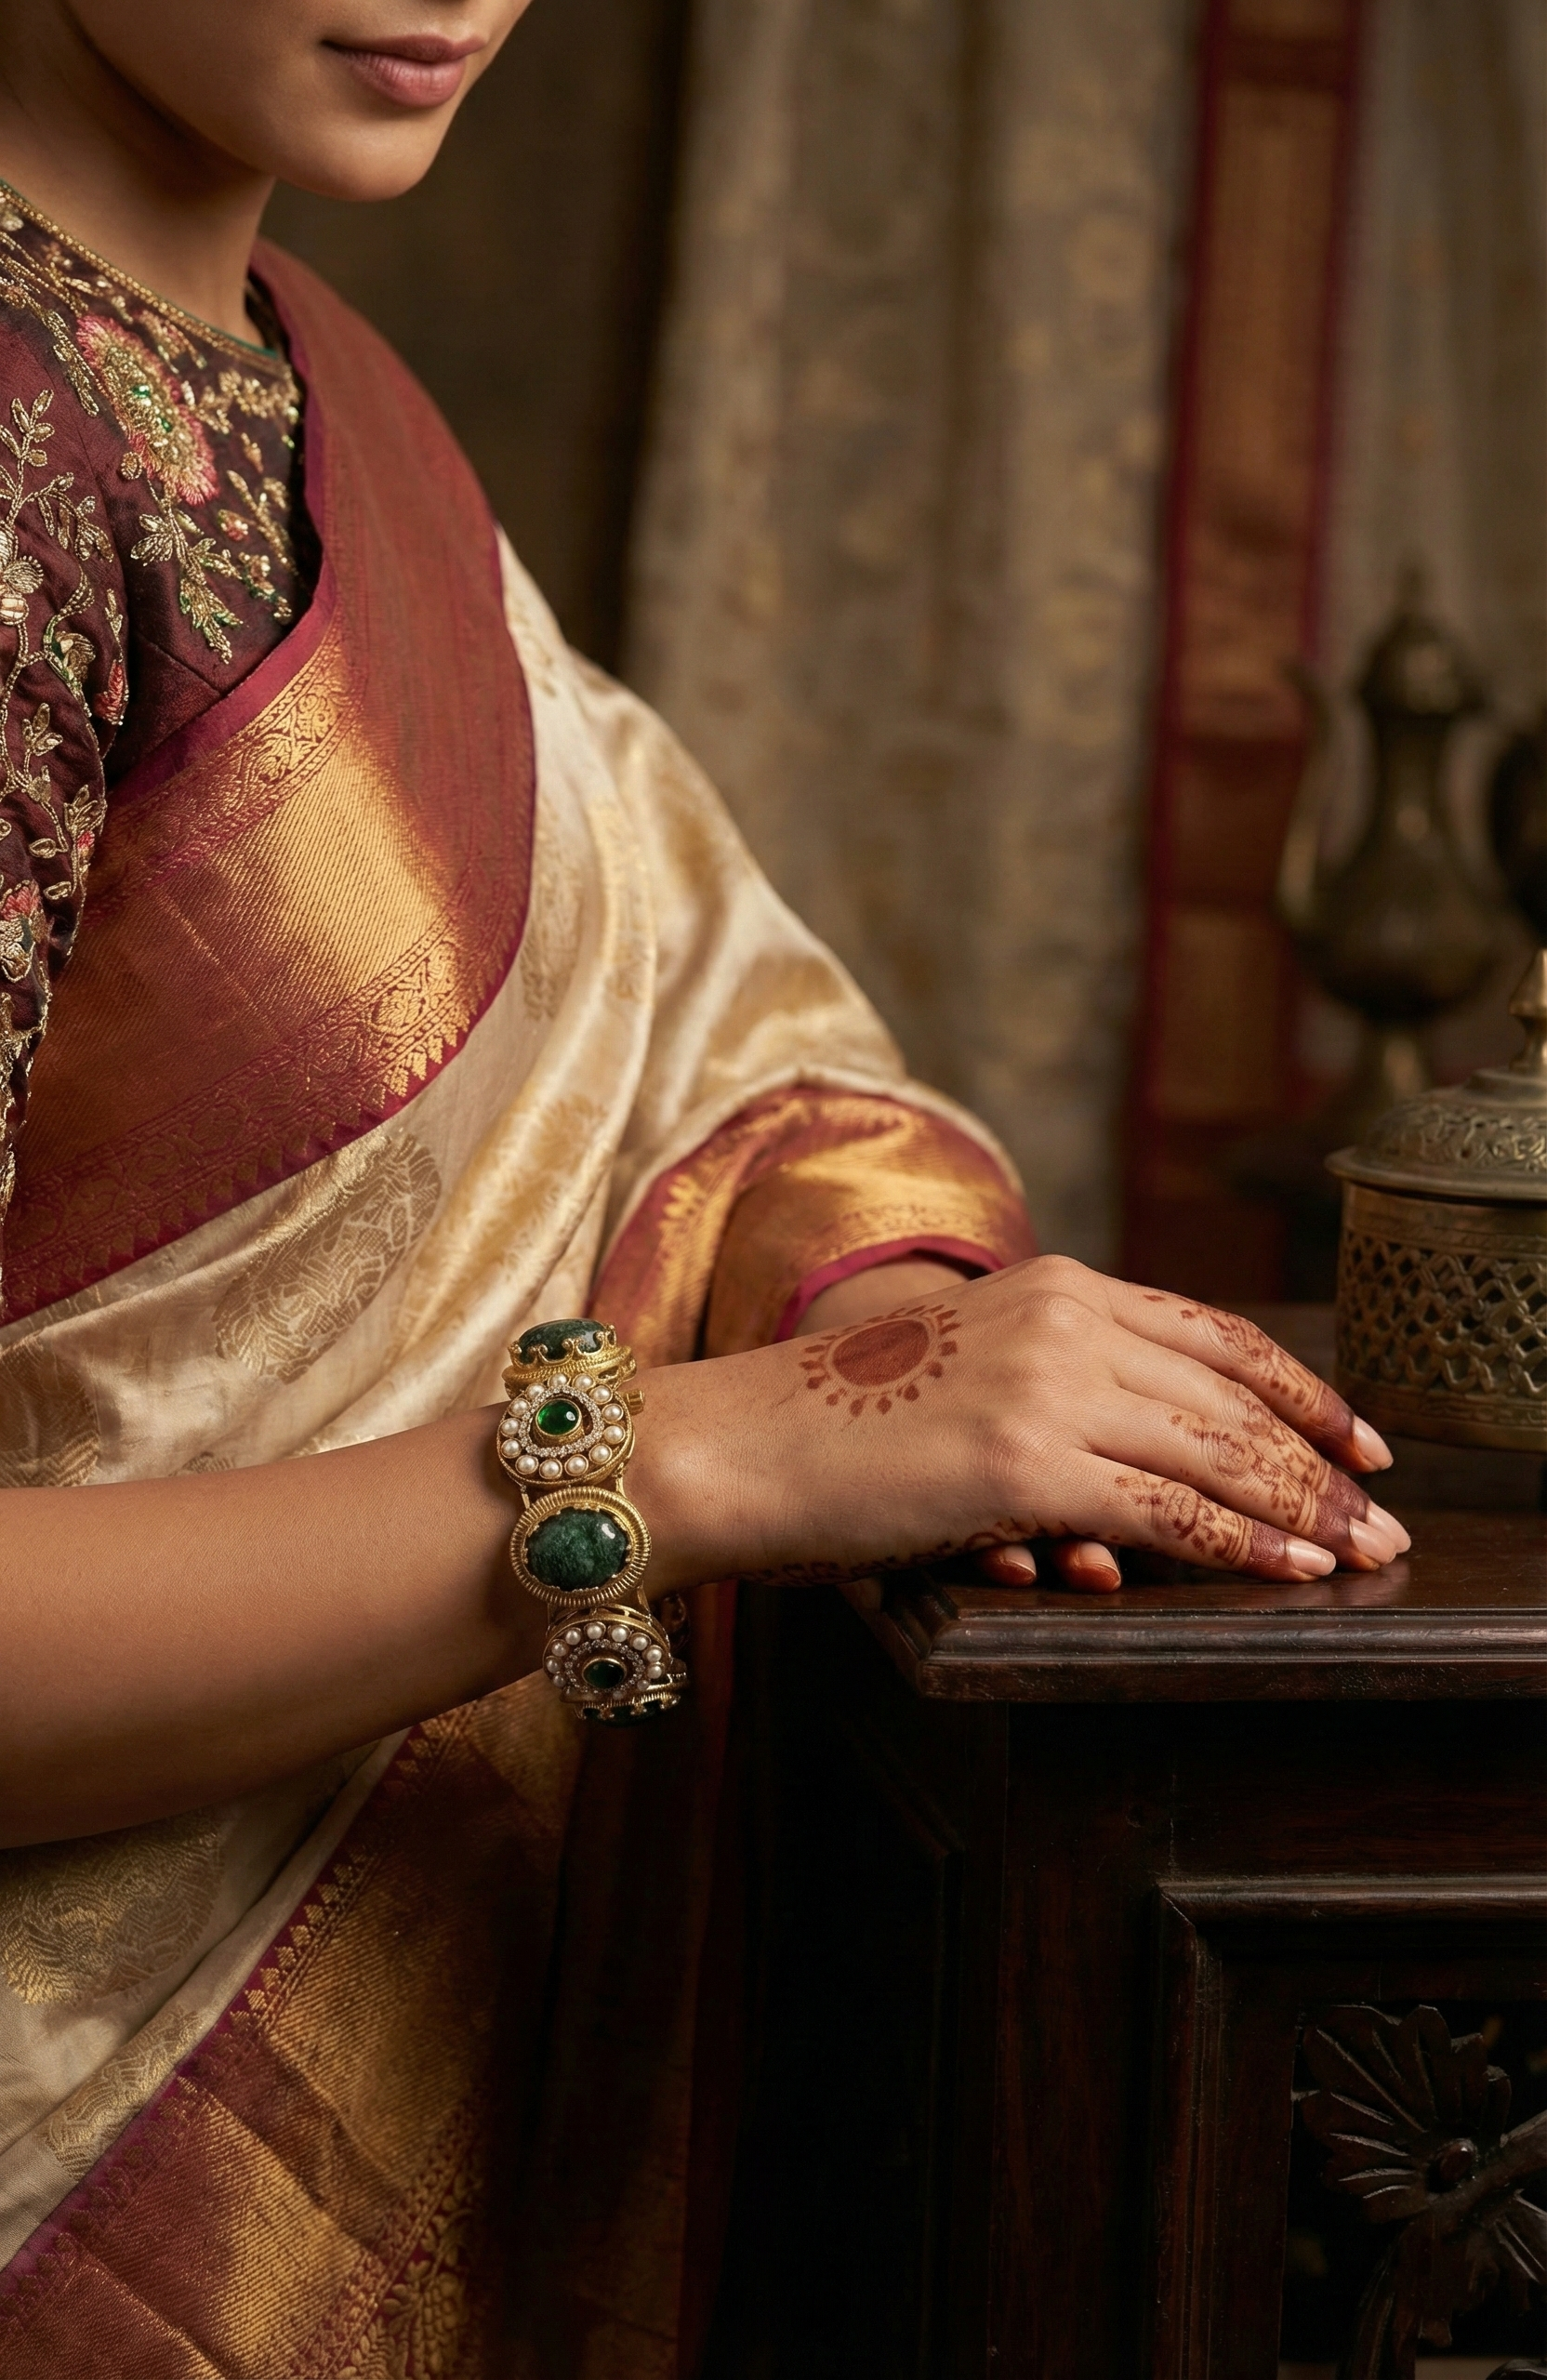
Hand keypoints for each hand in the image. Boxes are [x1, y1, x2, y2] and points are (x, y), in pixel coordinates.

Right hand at [628, 1255, 1407, 1594]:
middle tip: (1388, 1511)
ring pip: (1219, 1452)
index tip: (1358, 1436)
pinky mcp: (1024, 1461)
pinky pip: (1169, 1511)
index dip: (1300, 1389)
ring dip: (1306, 1509)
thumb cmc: (832, 1430)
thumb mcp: (961, 1375)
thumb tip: (1146, 1475)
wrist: (731, 1444)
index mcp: (1052, 1287)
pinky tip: (1295, 1569)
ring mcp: (1047, 1385)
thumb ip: (1053, 1390)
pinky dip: (1245, 1545)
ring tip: (1365, 1549)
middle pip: (1235, 1395)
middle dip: (1323, 1461)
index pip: (1215, 1334)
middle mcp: (1063, 1318)